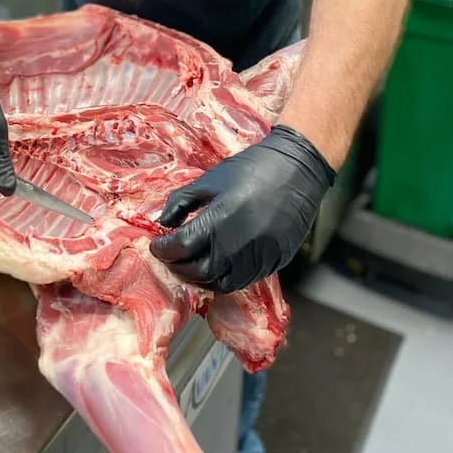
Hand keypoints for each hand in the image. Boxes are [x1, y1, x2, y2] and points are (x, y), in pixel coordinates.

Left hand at [149, 125, 334, 291]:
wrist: (297, 169)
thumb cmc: (251, 168)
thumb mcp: (211, 179)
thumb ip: (182, 200)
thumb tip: (162, 222)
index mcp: (221, 218)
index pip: (182, 246)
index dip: (163, 249)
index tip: (156, 244)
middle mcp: (240, 243)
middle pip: (198, 271)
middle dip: (177, 266)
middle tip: (169, 256)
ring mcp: (260, 256)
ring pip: (221, 283)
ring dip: (199, 278)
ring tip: (188, 264)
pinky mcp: (274, 262)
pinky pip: (243, 281)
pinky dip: (222, 279)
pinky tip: (214, 266)